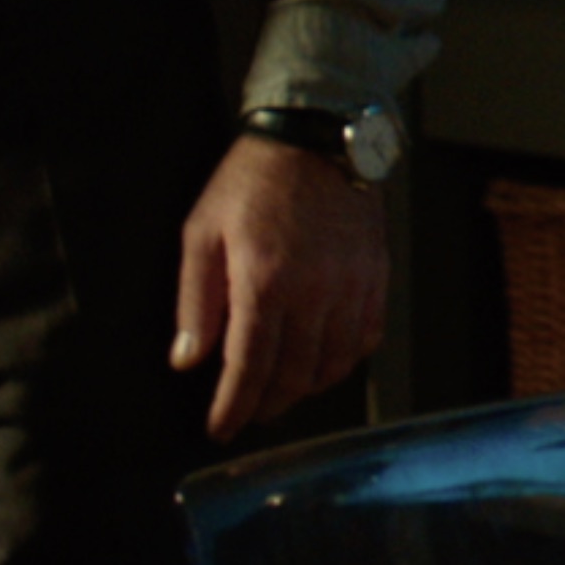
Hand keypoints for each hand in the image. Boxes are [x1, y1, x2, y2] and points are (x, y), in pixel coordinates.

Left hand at [172, 136, 388, 444]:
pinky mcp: (376, 276)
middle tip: (248, 413)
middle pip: (293, 376)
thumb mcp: (201, 233)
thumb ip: (195, 302)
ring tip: (282, 391)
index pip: (249, 368)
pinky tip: (323, 361)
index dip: (233, 407)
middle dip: (267, 405)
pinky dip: (344, 361)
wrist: (315, 136)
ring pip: (333, 364)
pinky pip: (365, 338)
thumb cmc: (252, 181)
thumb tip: (188, 358)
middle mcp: (314, 292)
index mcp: (264, 282)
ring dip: (305, 389)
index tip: (220, 428)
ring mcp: (351, 286)